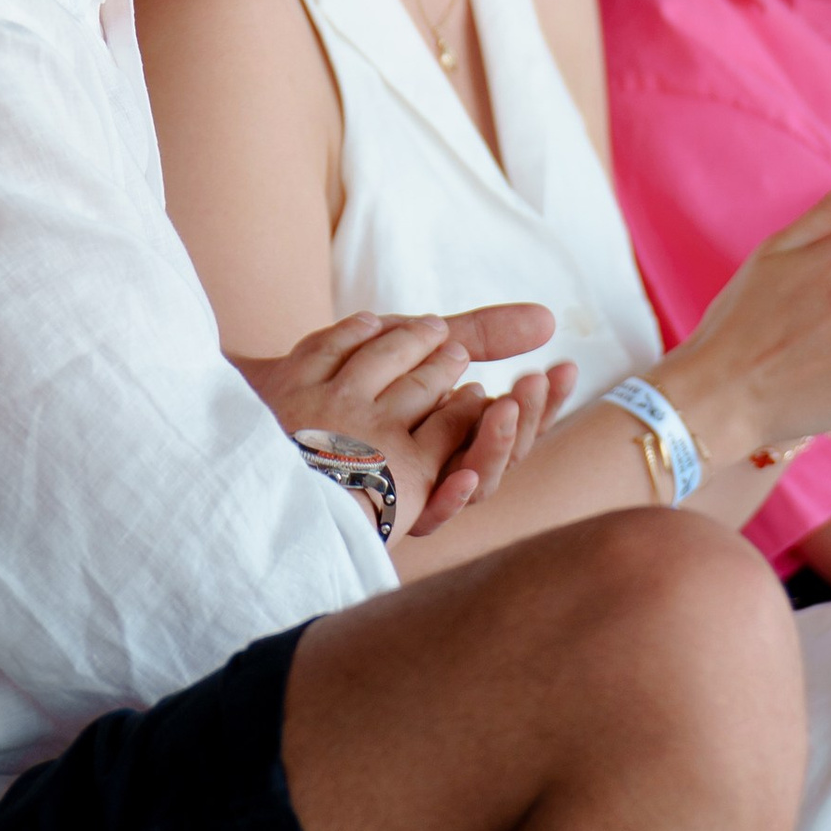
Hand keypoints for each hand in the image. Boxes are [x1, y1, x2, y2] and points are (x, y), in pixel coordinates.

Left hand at [235, 305, 571, 537]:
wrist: (271, 401)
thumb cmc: (354, 378)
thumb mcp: (419, 348)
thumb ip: (480, 334)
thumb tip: (548, 317)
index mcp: (459, 442)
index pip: (517, 430)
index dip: (544, 403)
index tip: (559, 370)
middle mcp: (439, 477)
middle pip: (499, 461)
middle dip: (520, 426)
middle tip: (528, 389)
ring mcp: (407, 496)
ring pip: (470, 487)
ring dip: (490, 450)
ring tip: (499, 406)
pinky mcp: (376, 510)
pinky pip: (424, 514)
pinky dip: (447, 493)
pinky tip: (459, 463)